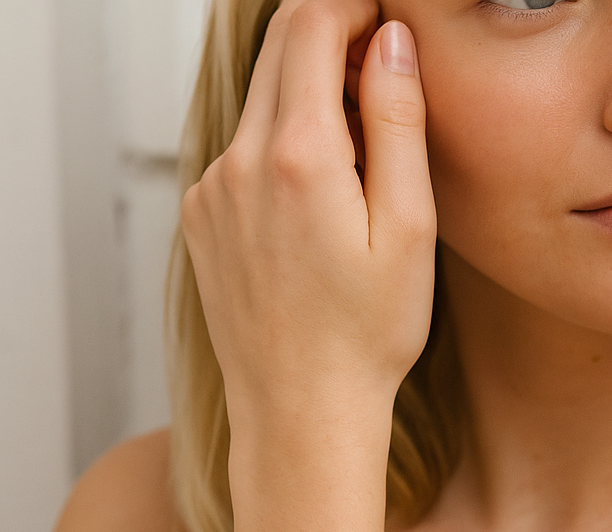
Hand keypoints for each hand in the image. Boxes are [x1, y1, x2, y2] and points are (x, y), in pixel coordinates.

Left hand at [180, 0, 436, 431]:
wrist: (302, 411)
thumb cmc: (367, 338)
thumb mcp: (408, 230)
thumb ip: (398, 124)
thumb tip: (390, 41)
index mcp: (296, 157)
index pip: (310, 25)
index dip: (354, 5)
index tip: (389, 20)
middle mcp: (238, 163)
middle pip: (277, 52)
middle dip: (332, 40)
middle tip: (384, 74)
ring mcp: (211, 192)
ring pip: (259, 102)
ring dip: (308, 97)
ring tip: (362, 153)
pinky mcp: (203, 219)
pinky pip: (241, 150)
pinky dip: (281, 142)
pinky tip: (320, 196)